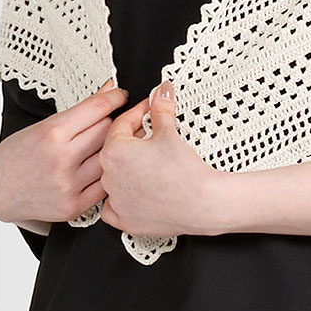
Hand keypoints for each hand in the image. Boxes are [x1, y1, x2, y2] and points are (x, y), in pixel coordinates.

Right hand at [0, 78, 128, 224]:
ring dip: (111, 149)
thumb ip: (80, 110)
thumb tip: (110, 89)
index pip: (98, 108)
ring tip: (103, 145)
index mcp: (52, 134)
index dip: (114, 97)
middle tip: (107, 121)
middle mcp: (61, 160)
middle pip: (108, 130)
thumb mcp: (43, 125)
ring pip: (110, 157)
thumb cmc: (16, 154)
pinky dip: (105, 173)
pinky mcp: (73, 206)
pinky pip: (105, 184)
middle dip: (111, 122)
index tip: (120, 95)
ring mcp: (69, 185)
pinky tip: (98, 168)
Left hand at [99, 80, 226, 237]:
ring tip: (150, 161)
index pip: (121, 124)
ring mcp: (116, 200)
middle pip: (116, 151)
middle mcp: (109, 177)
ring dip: (128, 168)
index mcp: (114, 152)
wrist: (202, 203)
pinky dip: (124, 198)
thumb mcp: (169, 133)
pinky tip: (139, 190)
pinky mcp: (125, 219)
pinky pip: (115, 207)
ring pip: (115, 178)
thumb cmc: (185, 172)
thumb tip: (161, 91)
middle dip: (133, 140)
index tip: (148, 110)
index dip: (137, 113)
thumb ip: (161, 108)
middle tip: (153, 133)